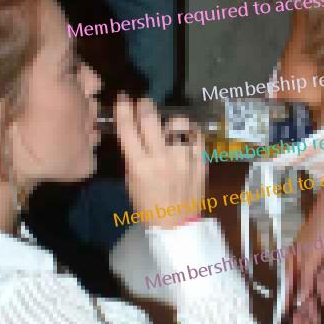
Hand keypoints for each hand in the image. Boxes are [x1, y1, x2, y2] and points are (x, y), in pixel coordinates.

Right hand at [116, 96, 205, 229]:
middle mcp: (163, 159)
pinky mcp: (201, 162)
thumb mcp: (131, 182)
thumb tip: (133, 132)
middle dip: (145, 105)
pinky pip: (197, 136)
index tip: (122, 97)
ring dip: (171, 120)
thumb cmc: (148, 205)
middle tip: (144, 102)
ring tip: (169, 125)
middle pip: (152, 119)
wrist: (176, 225)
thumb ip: (132, 156)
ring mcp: (185, 159)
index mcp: (141, 166)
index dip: (123, 108)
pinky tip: (185, 136)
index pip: (128, 128)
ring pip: (179, 123)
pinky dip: (190, 132)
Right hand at [286, 187, 323, 323]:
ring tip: (318, 322)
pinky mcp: (322, 260)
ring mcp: (311, 263)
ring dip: (314, 305)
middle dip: (303, 311)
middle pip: (299, 293)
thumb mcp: (313, 258)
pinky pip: (320, 280)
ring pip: (310, 289)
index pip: (288, 292)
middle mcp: (297, 265)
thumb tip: (300, 302)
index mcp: (290, 264)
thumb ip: (306, 281)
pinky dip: (323, 291)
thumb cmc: (320, 231)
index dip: (290, 309)